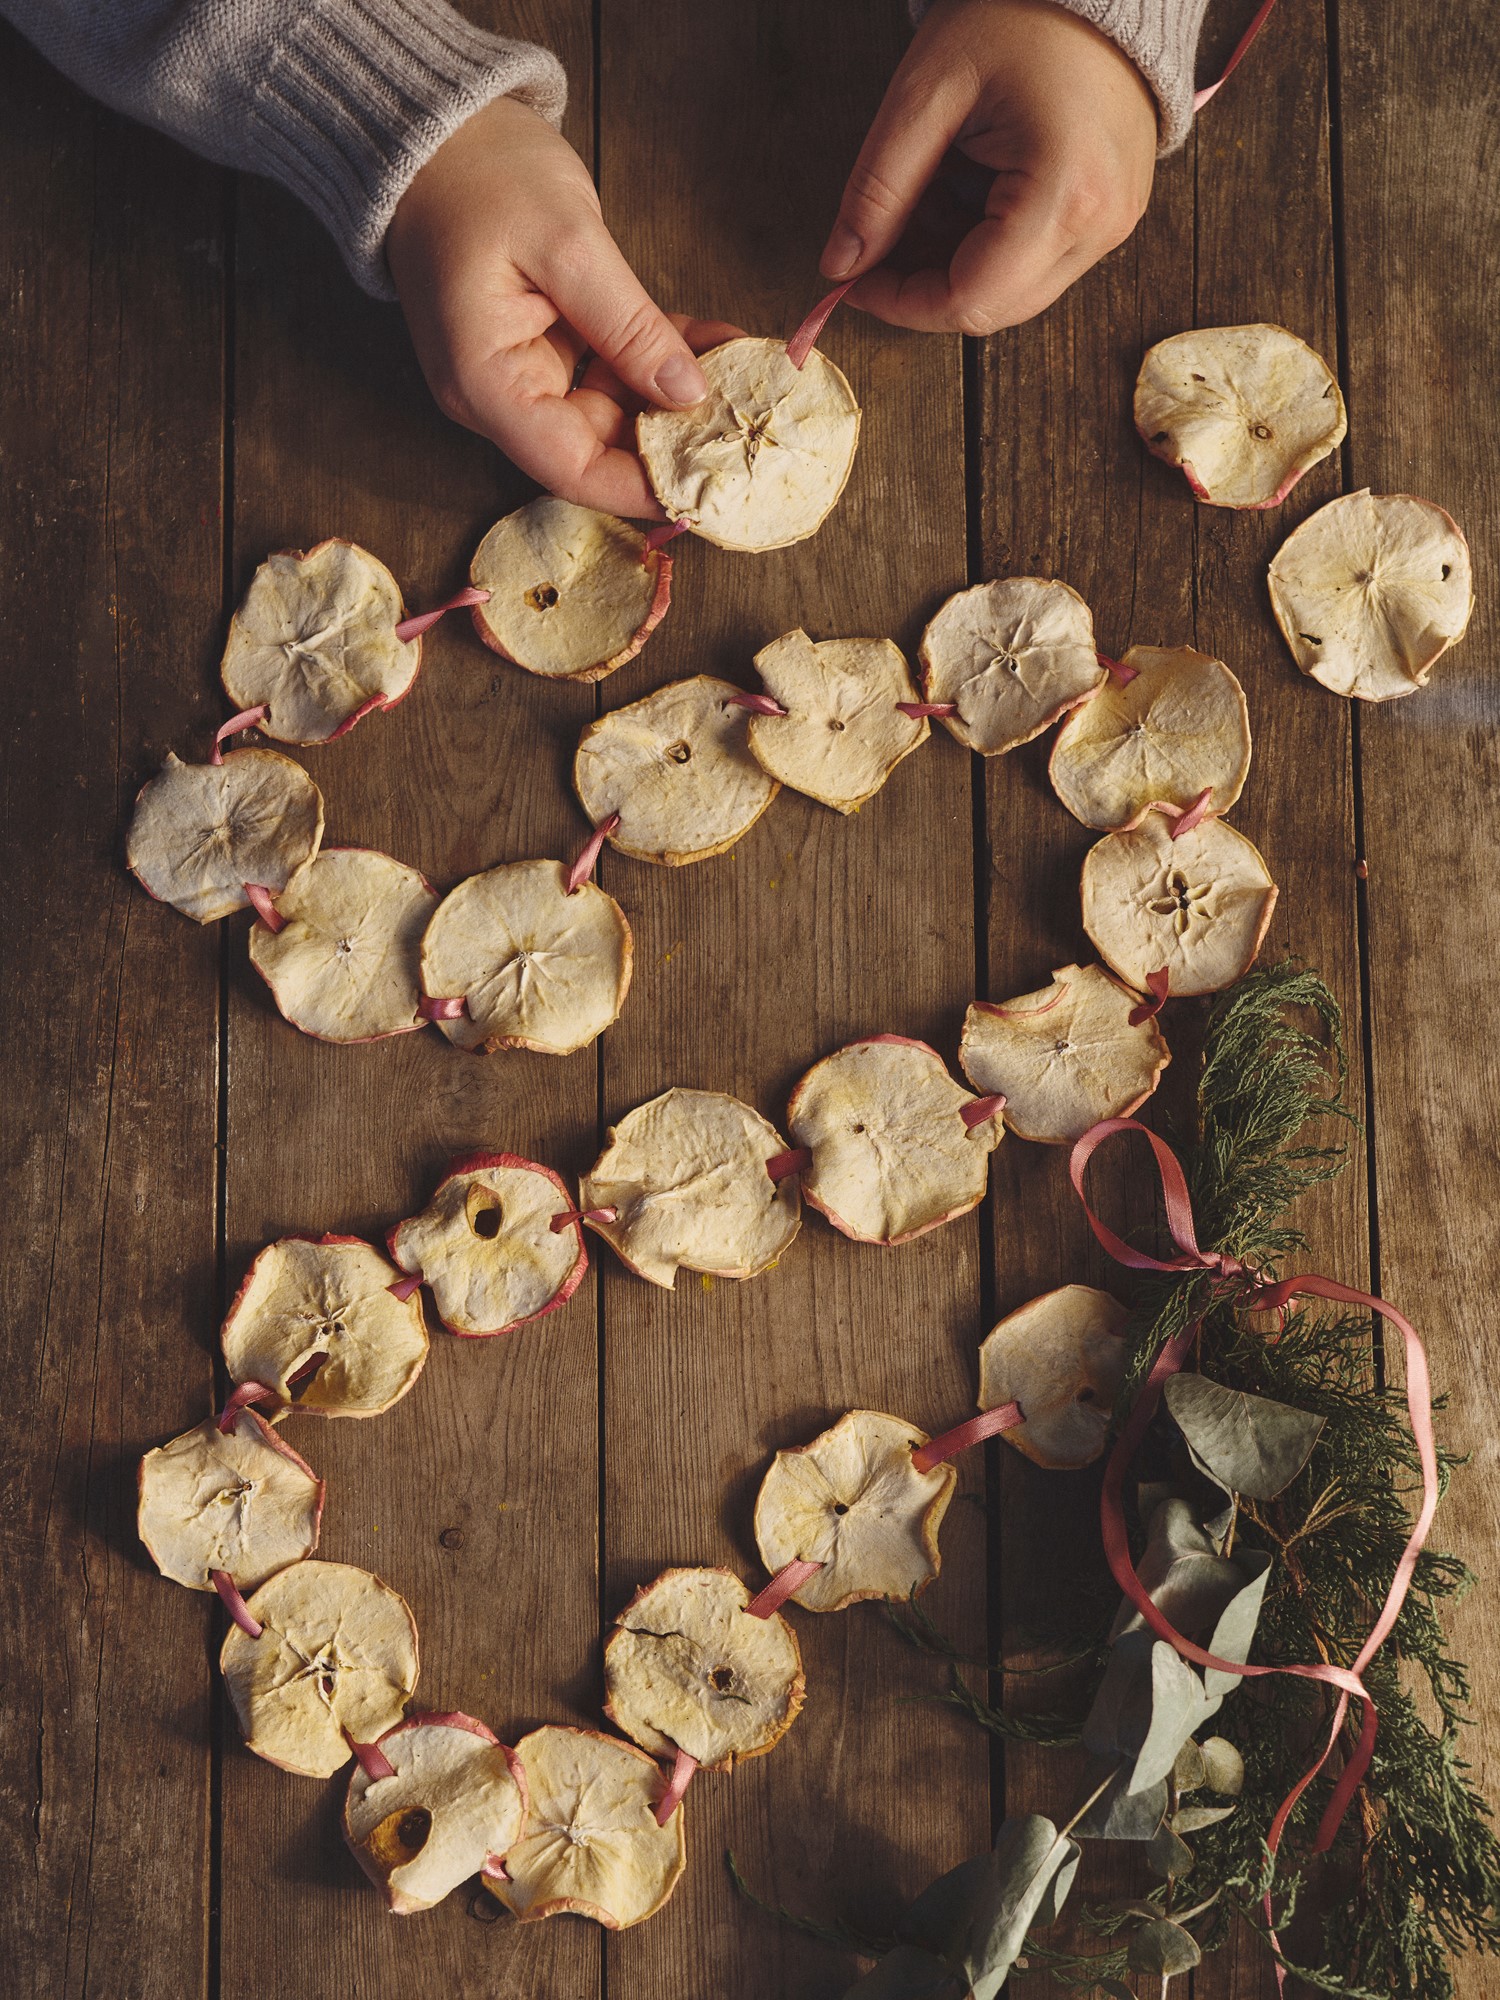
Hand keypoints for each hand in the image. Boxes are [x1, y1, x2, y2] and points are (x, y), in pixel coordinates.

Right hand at [387, 96, 734, 516]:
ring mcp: (524, 371)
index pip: (571, 468)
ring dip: (676, 397)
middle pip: (596, 447)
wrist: (440, 129)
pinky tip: (717, 346)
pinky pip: (612, 370)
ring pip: (613, 410)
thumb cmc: (482, 174)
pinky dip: (660, 359)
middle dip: (671, 440)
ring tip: (743, 375)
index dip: (641, 486)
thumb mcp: (568, 244)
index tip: (707, 485)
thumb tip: (688, 394)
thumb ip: (629, 325)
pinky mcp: (547, 346)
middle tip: (747, 425)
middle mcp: (499, 394)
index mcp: (485, 384)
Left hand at [821, 0, 1157, 334]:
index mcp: (1064, 195)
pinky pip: (1037, 266)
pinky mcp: (1112, 217)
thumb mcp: (928, 93)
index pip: (969, 301)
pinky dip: (987, 249)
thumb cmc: (1019, 15)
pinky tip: (966, 195)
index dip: (901, 303)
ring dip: (955, 268)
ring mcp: (1114, 225)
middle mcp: (1102, 226)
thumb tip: (841, 265)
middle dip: (925, 290)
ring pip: (1013, 296)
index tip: (855, 281)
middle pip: (993, 311)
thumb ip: (879, 188)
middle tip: (881, 245)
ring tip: (929, 198)